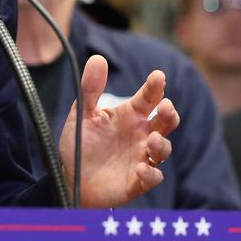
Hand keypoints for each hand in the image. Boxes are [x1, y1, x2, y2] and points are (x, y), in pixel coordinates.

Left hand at [57, 55, 178, 207]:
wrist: (71, 179)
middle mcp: (141, 135)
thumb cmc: (81, 145)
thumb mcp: (81, 114)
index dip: (155, 87)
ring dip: (161, 144)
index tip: (158, 76)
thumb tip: (97, 58)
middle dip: (169, 114)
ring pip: (163, 149)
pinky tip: (141, 167)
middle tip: (165, 107)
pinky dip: (151, 173)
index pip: (148, 98)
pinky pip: (152, 177)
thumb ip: (90, 88)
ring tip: (152, 139)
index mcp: (130, 116)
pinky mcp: (137, 181)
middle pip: (165, 122)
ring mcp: (141, 158)